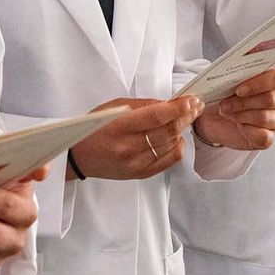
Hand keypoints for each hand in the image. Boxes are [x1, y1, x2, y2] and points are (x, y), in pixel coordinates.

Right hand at [67, 96, 202, 180]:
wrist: (79, 157)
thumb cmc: (94, 128)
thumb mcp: (113, 107)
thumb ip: (142, 105)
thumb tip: (169, 103)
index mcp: (119, 126)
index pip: (156, 116)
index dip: (177, 108)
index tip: (190, 100)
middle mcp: (128, 147)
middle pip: (167, 131)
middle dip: (185, 117)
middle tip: (196, 106)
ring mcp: (135, 163)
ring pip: (170, 145)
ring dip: (183, 130)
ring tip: (188, 118)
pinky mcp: (139, 174)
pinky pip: (168, 161)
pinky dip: (177, 148)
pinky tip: (178, 138)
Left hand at [192, 69, 274, 150]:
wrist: (212, 117)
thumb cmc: (223, 96)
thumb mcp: (224, 82)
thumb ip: (232, 76)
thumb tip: (231, 74)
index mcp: (270, 80)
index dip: (258, 84)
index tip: (239, 90)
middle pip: (271, 99)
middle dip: (244, 102)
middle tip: (226, 104)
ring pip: (265, 118)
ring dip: (241, 116)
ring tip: (227, 113)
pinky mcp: (268, 137)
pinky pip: (264, 136)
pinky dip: (247, 131)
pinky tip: (238, 126)